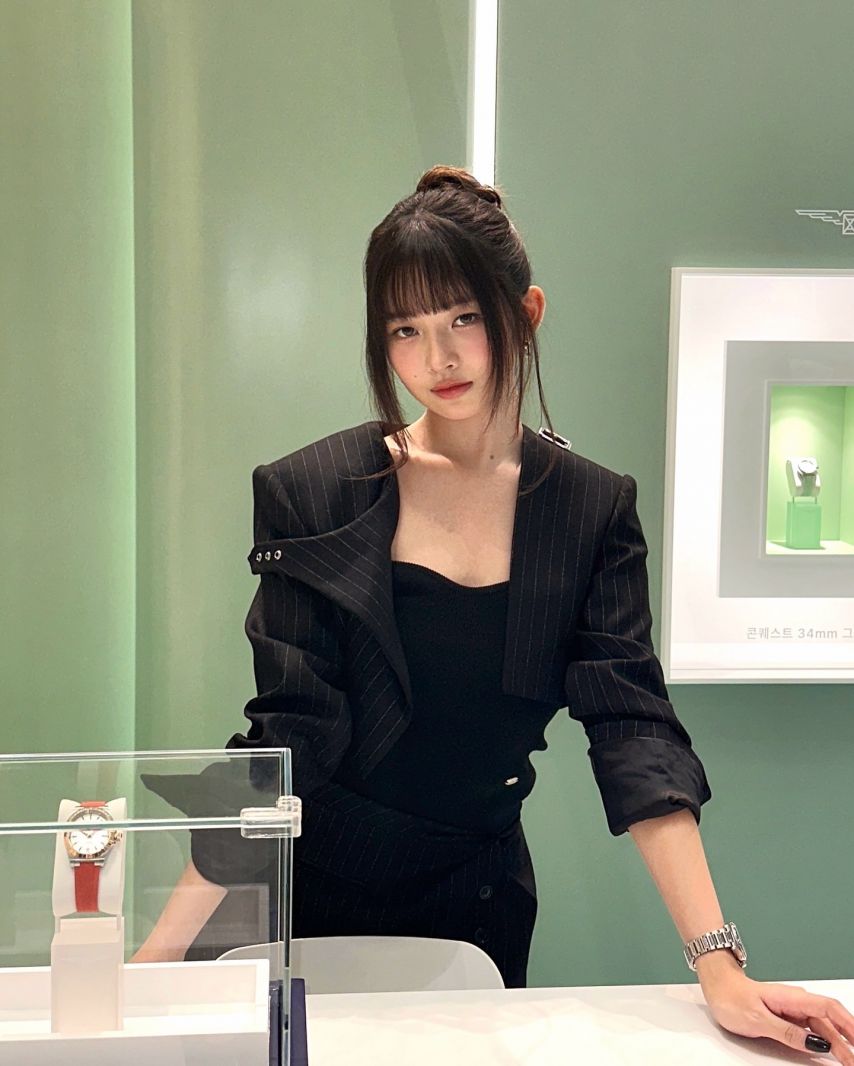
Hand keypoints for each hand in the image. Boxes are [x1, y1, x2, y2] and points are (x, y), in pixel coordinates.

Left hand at [698, 953, 853, 1063]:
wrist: (716, 987)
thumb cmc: (732, 997)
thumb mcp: (758, 1018)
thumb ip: (787, 1032)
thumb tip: (814, 1043)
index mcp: (792, 997)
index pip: (829, 1008)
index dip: (849, 1025)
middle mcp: (796, 1002)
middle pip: (829, 1022)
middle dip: (848, 1040)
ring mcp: (792, 1010)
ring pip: (822, 1027)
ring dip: (838, 1044)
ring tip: (848, 1061)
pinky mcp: (787, 1018)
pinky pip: (810, 1030)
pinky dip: (824, 1041)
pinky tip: (831, 1052)